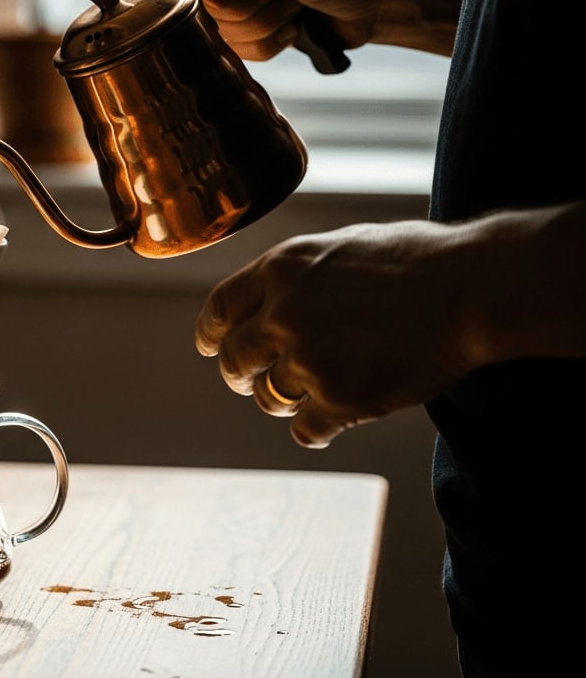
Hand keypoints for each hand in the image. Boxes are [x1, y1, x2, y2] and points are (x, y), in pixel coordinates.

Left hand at [193, 220, 477, 448]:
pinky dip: (315, 430)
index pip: (219, 311)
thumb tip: (264, 302)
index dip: (211, 335)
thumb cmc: (414, 261)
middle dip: (241, 375)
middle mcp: (282, 314)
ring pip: (269, 397)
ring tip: (313, 394)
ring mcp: (308, 358)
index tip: (211, 348)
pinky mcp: (339, 398)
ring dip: (284, 400)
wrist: (467, 288)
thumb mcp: (338, 247)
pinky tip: (332, 422)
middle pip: (235, 360)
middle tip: (254, 382)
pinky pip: (305, 429)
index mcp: (279, 271)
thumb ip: (294, 277)